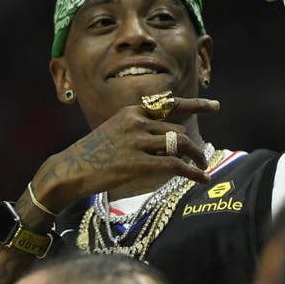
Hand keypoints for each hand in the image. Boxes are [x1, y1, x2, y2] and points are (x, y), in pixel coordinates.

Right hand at [30, 97, 220, 211]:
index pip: (170, 105)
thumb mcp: (114, 130)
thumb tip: (166, 139)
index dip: (197, 105)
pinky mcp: (137, 162)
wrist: (68, 169)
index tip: (216, 106)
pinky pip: (174, 165)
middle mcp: (136, 121)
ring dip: (196, 158)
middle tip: (202, 158)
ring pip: (180, 145)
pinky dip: (192, 172)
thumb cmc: (91, 154)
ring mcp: (137, 141)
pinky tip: (201, 178)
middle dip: (193, 147)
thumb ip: (138, 129)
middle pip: (178, 131)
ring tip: (202, 168)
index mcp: (132, 111)